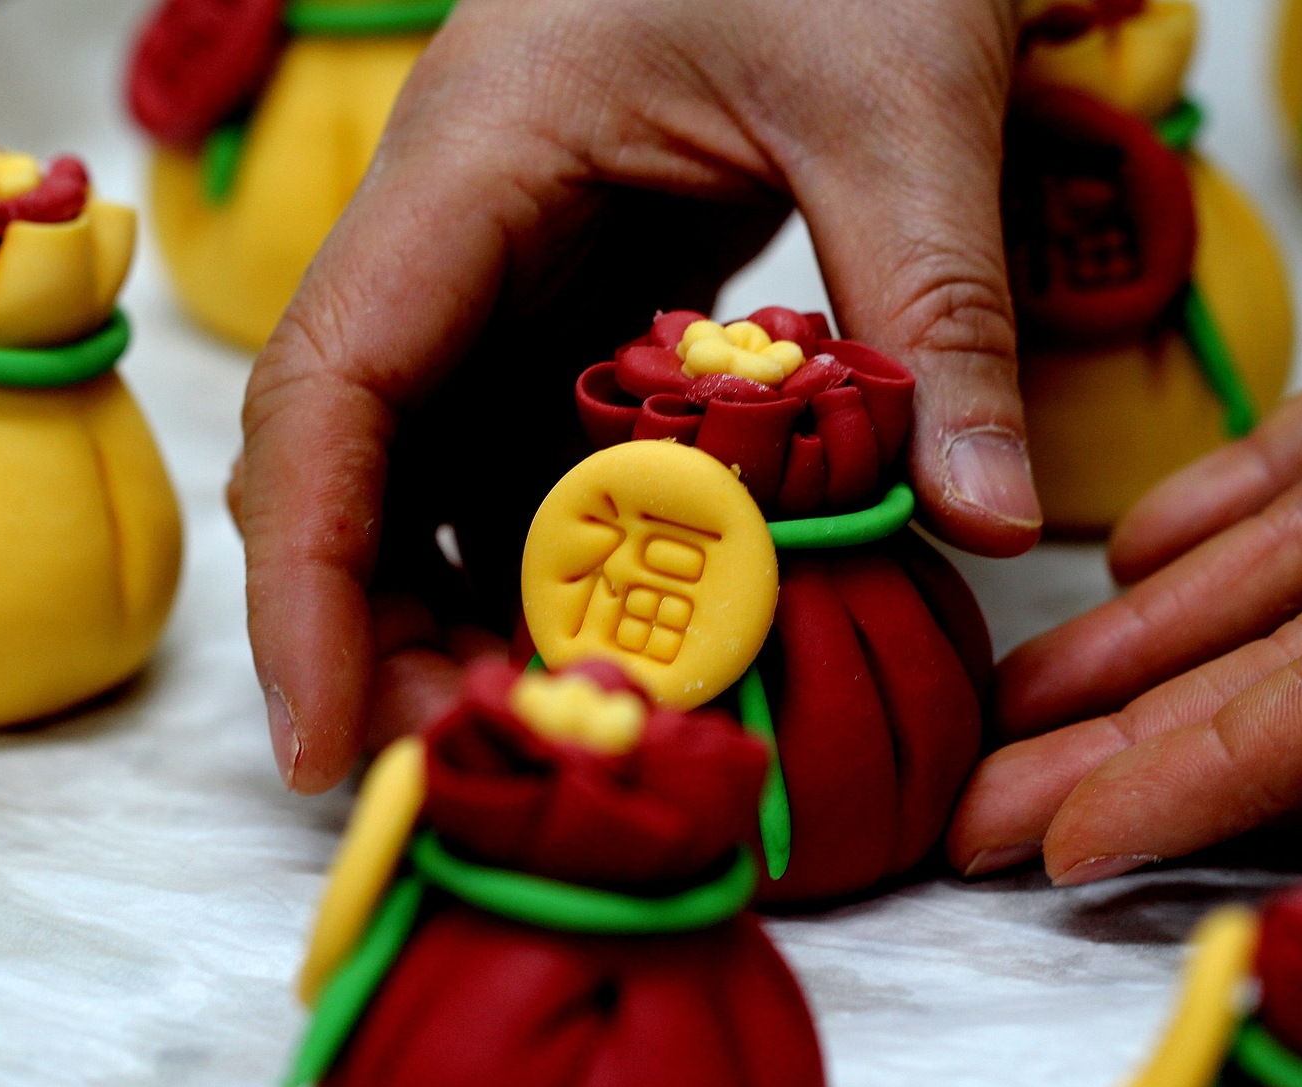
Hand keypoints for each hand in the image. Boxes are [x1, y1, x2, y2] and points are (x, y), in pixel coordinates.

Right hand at [231, 0, 1042, 792]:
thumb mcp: (903, 103)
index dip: (306, 580)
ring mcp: (510, 259)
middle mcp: (458, 224)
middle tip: (493, 768)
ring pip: (434, 465)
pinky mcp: (579, 288)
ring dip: (478, 601)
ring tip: (568, 729)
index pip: (328, 388)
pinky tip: (640, 633)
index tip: (323, 740)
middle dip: (386, 626)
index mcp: (474, 160)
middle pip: (355, 456)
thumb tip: (995, 525)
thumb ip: (936, 312)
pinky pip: (534, 443)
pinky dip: (571, 548)